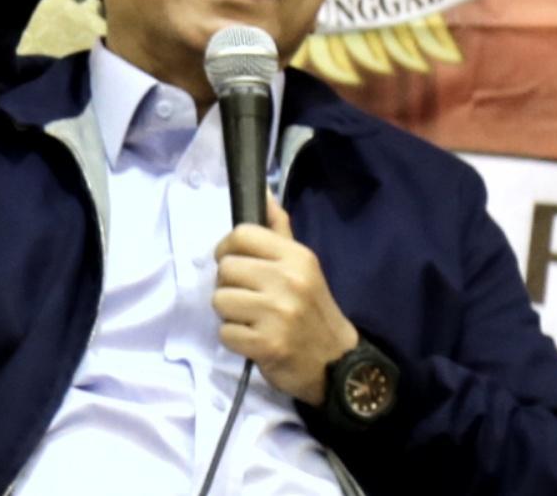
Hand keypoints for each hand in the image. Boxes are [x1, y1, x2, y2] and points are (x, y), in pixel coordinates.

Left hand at [212, 194, 358, 404]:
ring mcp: (277, 313)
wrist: (336, 362)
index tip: (235, 263)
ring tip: (251, 319)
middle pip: (225, 268)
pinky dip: (235, 339)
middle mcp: (288, 280)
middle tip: (247, 297)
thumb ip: (279, 231)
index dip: (228, 248)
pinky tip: (254, 339)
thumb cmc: (313, 309)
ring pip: (220, 301)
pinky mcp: (267, 344)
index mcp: (296, 256)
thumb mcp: (304, 266)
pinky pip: (226, 333)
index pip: (242, 235)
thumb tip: (263, 194)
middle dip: (229, 285)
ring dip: (229, 314)